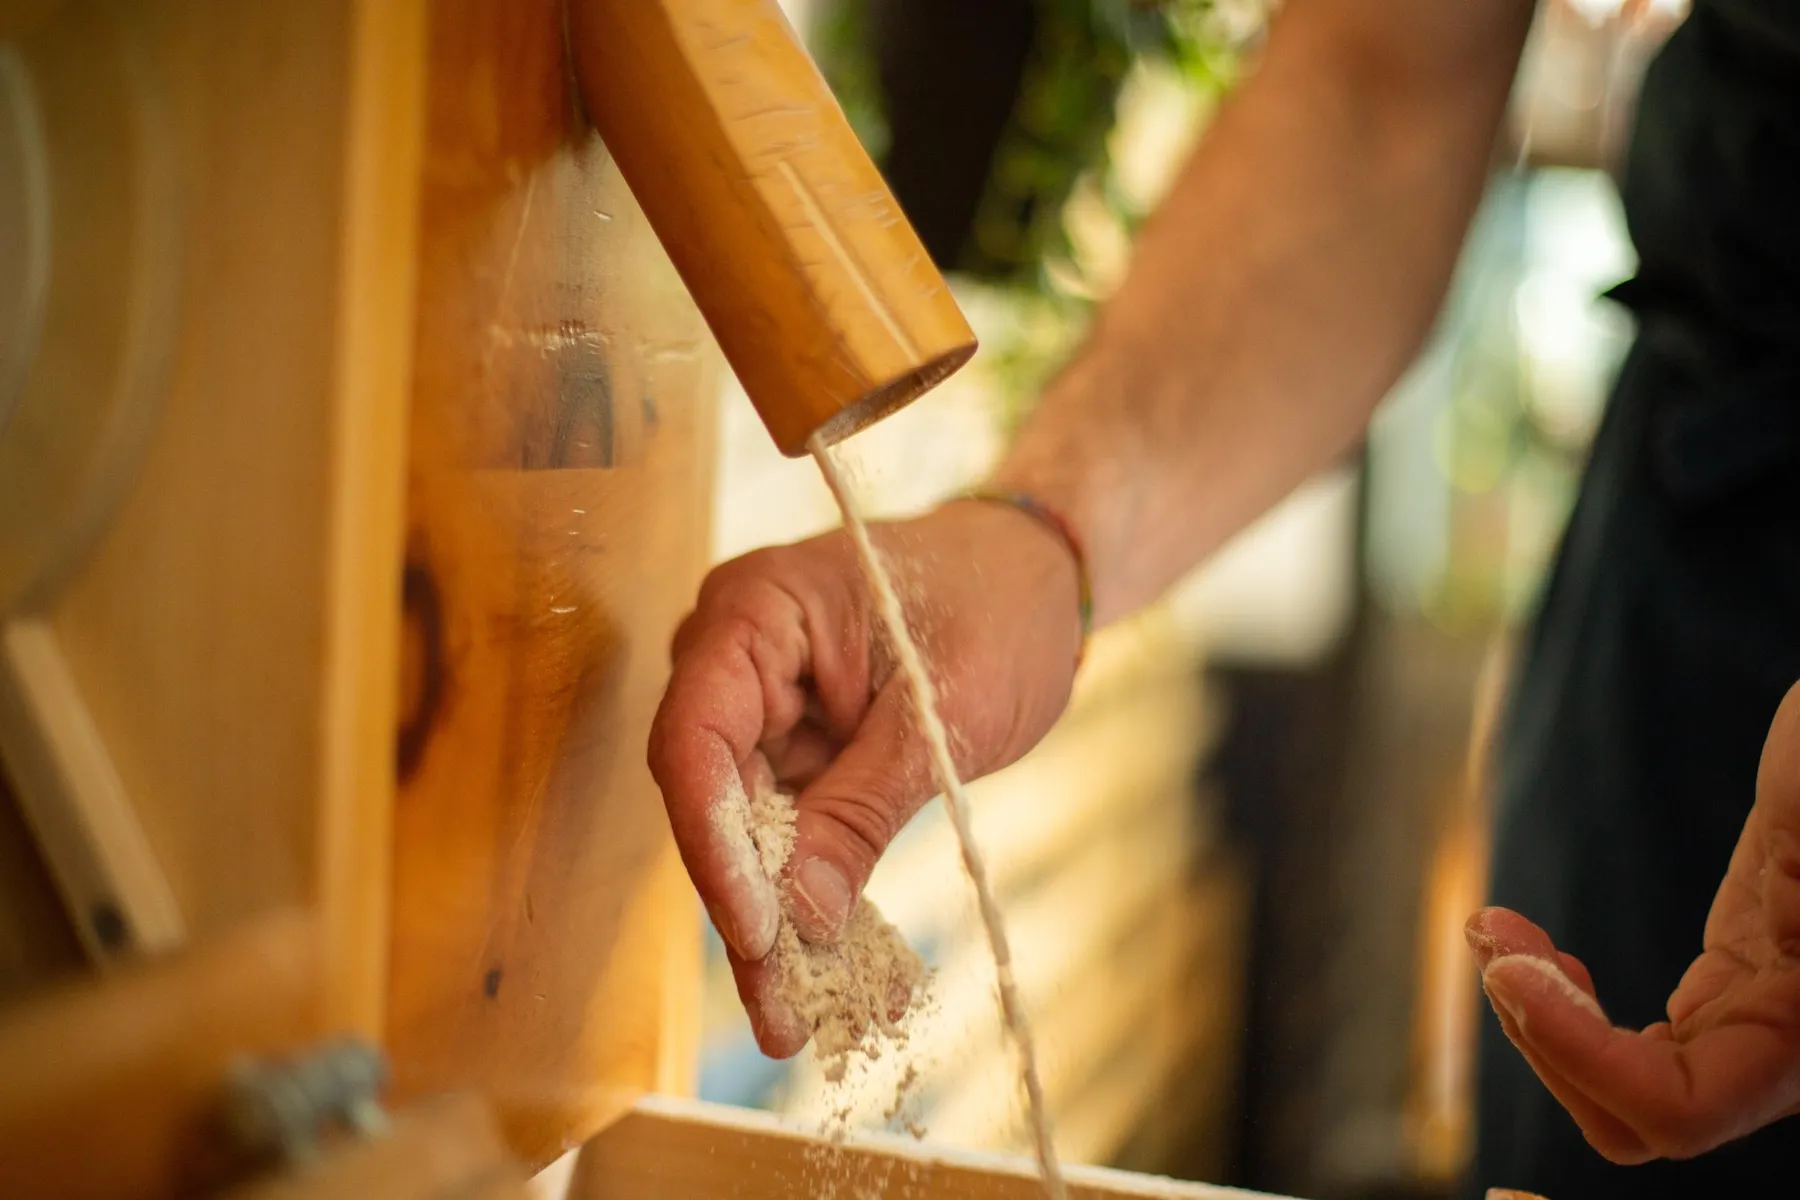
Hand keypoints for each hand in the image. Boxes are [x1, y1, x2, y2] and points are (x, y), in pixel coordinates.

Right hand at [648, 499, 1082, 1054]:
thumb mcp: (943, 712)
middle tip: (777, 1009)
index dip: (714, 843)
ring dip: (774, 919)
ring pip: (744, 829)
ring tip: (796, 1018)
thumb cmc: (998, 602)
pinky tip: (828, 975)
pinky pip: (789, 829)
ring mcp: (760, 706)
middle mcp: (733, 657)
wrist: (1039, 573)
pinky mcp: (795, 749)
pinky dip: (811, 892)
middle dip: (746, 906)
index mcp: (754, 612)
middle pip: (710, 798)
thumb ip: (862, 809)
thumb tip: (803, 918)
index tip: (757, 930)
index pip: (698, 738)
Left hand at [1466, 680, 1799, 1162]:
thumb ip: (1783, 884)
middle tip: (1491, 937)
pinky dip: (1566, 1005)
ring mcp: (1763, 1014)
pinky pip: (1643, 1041)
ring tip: (1491, 928)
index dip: (1583, 1059)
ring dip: (1538, 1016)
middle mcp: (1793, 1045)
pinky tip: (1540, 952)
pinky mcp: (1739, 978)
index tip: (1510, 968)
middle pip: (1636, 1114)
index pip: (1681, 1108)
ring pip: (1630, 1082)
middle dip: (1543, 1034)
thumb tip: (1746, 938)